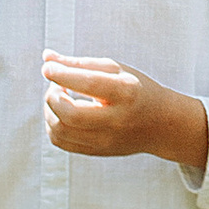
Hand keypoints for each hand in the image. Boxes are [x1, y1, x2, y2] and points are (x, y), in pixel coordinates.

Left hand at [42, 52, 208, 176]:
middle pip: (70, 114)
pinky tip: (61, 113)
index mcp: (126, 92)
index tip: (47, 67)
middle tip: (56, 85)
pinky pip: (61, 142)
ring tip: (59, 97)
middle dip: (52, 96)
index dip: (62, 74)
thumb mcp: (117, 70)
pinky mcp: (96, 151)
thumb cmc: (136, 90)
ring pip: (60, 131)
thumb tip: (46, 57)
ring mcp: (106, 140)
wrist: (162, 124)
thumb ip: (81, 63)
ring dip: (49, 110)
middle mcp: (117, 120)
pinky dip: (52, 124)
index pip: (89, 84)